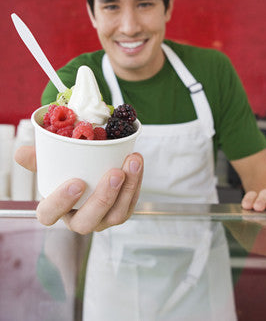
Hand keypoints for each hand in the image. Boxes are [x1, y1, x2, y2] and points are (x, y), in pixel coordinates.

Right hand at [15, 145, 143, 233]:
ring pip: (116, 215)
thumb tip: (21, 153)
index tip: (76, 182)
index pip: (49, 215)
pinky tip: (137, 163)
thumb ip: (38, 158)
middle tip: (114, 173)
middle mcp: (79, 220)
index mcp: (56, 209)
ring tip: (132, 162)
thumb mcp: (53, 163)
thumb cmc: (69, 171)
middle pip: (88, 221)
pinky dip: (136, 182)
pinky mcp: (121, 213)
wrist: (94, 169)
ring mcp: (102, 219)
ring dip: (127, 189)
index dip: (61, 202)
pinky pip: (131, 204)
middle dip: (103, 198)